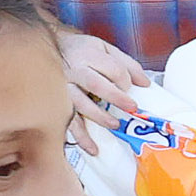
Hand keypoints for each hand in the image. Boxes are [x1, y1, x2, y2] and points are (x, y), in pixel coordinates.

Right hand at [62, 32, 149, 151]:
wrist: (49, 50)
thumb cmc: (80, 50)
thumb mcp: (104, 48)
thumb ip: (127, 63)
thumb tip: (145, 83)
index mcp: (89, 55)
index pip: (112, 69)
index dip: (125, 80)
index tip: (130, 87)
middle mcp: (75, 71)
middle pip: (96, 84)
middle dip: (116, 97)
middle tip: (132, 108)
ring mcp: (65, 88)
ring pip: (81, 104)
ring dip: (99, 116)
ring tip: (115, 125)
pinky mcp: (59, 104)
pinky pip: (69, 121)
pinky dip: (81, 136)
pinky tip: (92, 147)